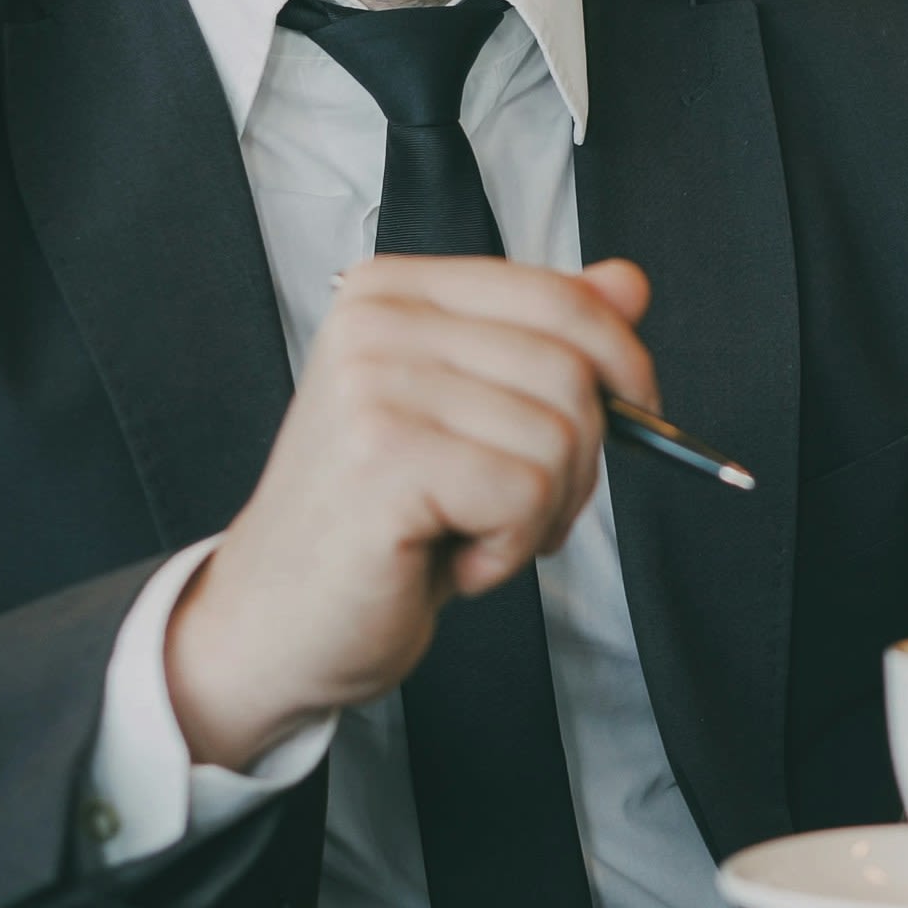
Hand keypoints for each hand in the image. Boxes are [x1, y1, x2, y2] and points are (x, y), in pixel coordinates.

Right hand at [164, 255, 655, 770]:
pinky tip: (450, 561)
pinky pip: (526, 493)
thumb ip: (545, 340)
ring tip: (470, 534)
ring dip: (541, 511)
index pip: (558, 294)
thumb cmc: (378, 527)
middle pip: (571, 368)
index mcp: (394, 291)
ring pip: (560, 433)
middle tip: (519, 509)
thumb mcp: (474, 416)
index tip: (631, 410)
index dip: (620, 360)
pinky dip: (510, 549)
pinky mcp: (384, 457)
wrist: (277, 625)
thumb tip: (627, 282)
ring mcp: (373, 384)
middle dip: (578, 458)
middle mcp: (375, 322)